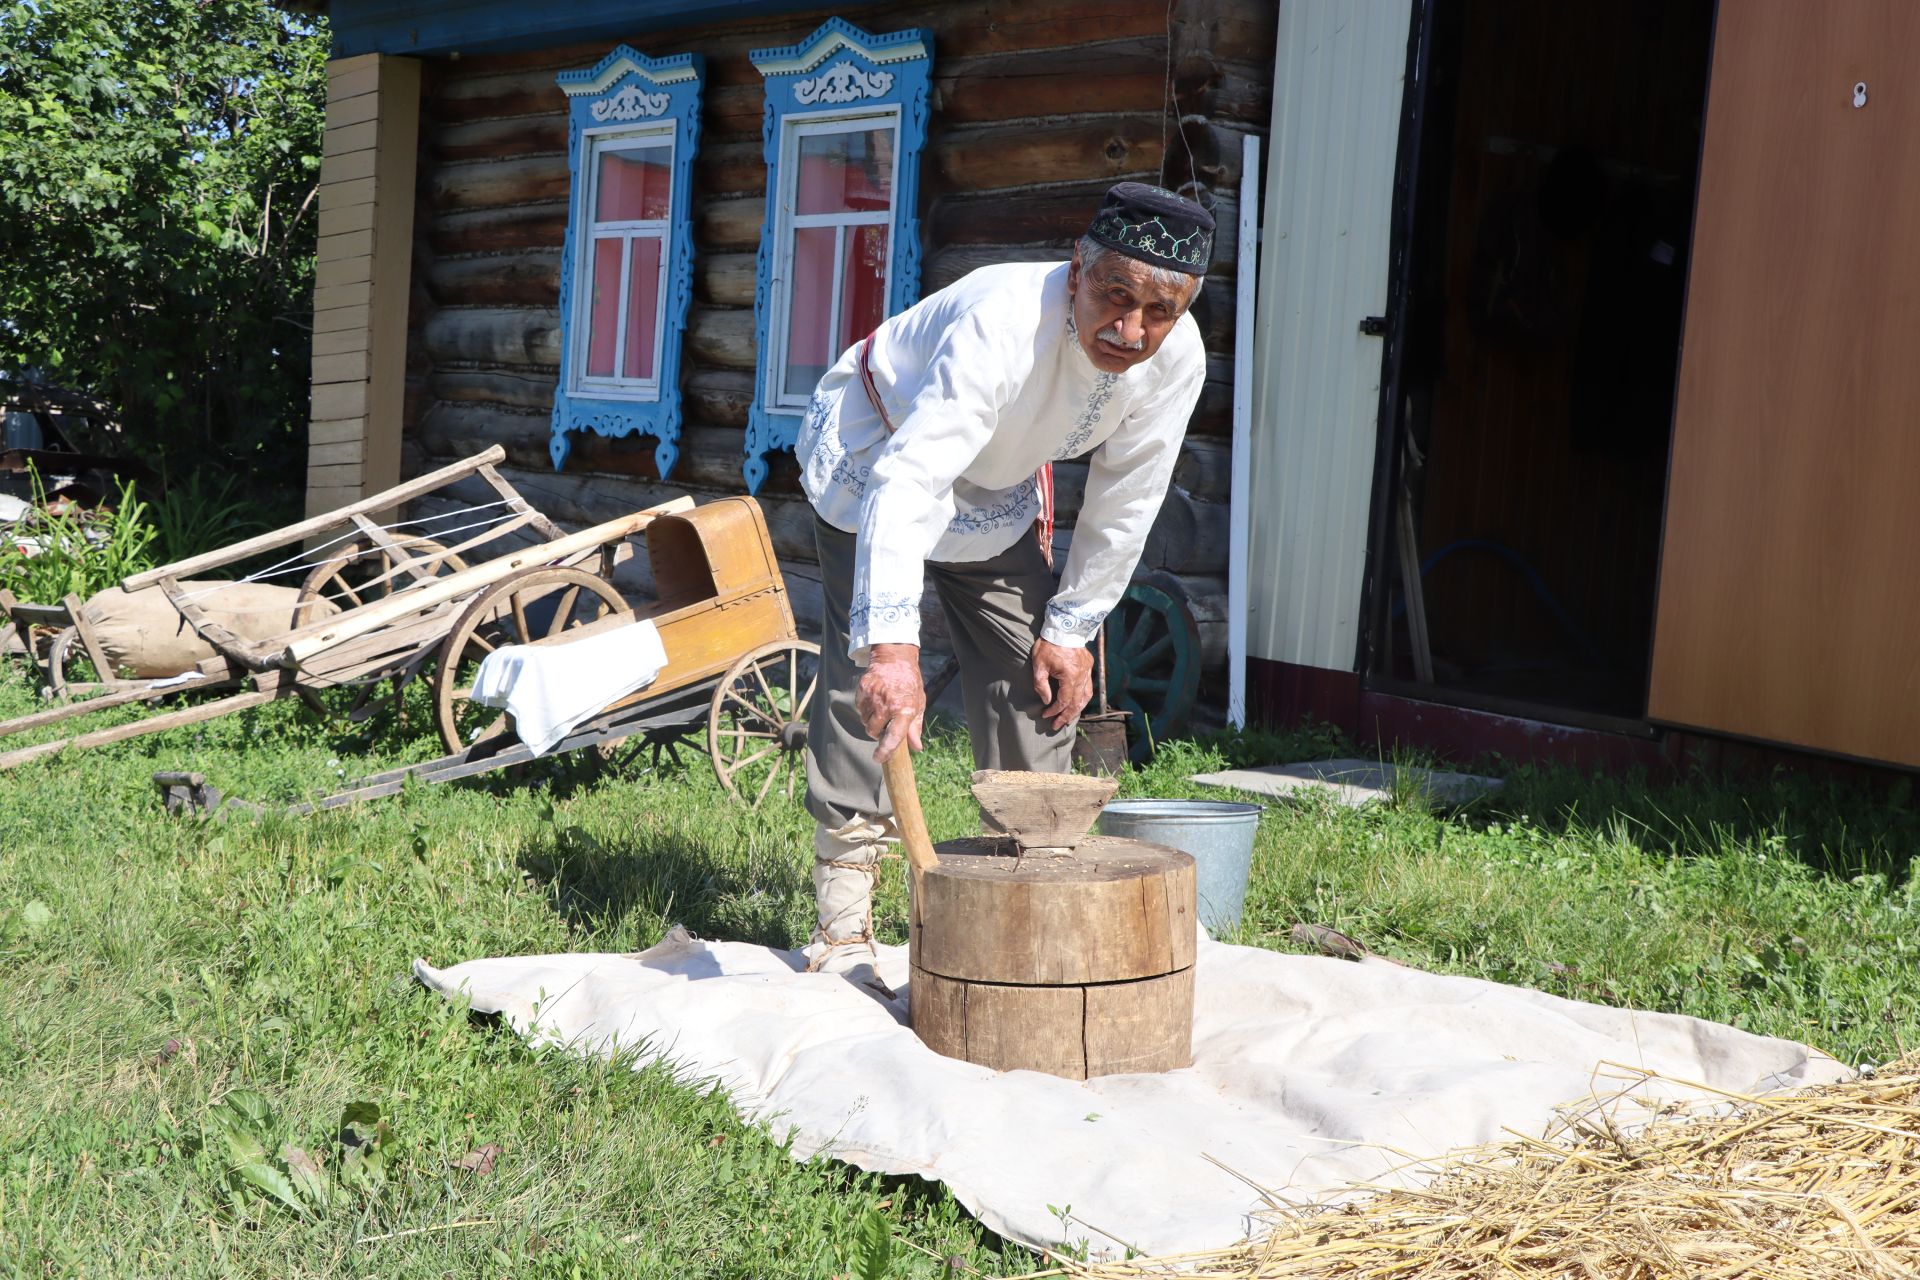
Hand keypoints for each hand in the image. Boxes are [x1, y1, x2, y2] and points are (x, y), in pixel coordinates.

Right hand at [857, 643, 924, 761]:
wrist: (895, 658)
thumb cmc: (909, 683)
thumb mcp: (918, 704)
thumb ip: (915, 727)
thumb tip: (916, 748)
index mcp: (904, 709)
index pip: (893, 737)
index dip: (885, 751)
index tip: (878, 758)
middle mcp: (887, 704)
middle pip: (874, 731)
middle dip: (877, 733)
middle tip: (885, 724)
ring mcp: (873, 697)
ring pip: (865, 721)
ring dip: (871, 721)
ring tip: (881, 710)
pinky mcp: (863, 690)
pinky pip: (860, 709)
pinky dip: (865, 709)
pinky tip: (874, 701)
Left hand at [1030, 638, 1093, 731]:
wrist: (1063, 627)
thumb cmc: (1048, 645)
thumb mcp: (1039, 665)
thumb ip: (1041, 685)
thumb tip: (1046, 700)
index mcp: (1070, 676)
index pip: (1063, 701)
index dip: (1054, 711)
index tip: (1045, 716)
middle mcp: (1082, 676)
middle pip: (1076, 703)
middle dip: (1066, 716)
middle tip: (1057, 725)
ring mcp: (1087, 672)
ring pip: (1085, 697)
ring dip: (1076, 710)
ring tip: (1068, 719)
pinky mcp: (1089, 667)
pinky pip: (1088, 687)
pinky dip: (1083, 698)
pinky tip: (1077, 703)